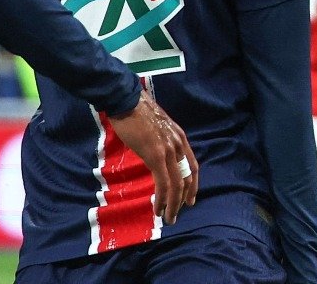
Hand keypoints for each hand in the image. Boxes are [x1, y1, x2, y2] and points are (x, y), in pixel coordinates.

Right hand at [108, 90, 198, 224]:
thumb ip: (160, 139)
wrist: (125, 99)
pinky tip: (158, 208)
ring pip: (176, 185)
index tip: (190, 199)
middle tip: (177, 213)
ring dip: (173, 205)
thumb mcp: (155, 125)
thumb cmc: (134, 109)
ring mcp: (168, 151)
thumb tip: (154, 150)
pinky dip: (162, 199)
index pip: (192, 166)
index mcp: (179, 137)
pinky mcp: (155, 156)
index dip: (192, 185)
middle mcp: (178, 145)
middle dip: (183, 199)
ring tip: (168, 217)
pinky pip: (163, 184)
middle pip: (186, 178)